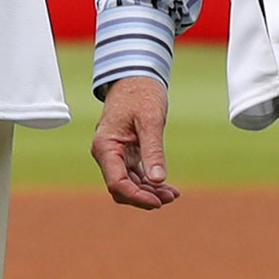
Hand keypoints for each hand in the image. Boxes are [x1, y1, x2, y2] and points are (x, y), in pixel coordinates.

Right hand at [91, 76, 178, 208]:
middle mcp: (106, 153)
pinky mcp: (125, 153)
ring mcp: (115, 154)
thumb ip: (153, 150)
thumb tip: (158, 180)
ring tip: (173, 194)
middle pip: (121, 188)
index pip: (117, 183)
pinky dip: (149, 183)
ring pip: (129, 184)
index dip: (137, 197)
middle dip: (145, 197)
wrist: (136, 76)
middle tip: (171, 197)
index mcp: (105, 146)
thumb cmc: (140, 93)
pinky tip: (167, 186)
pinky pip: (134, 175)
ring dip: (149, 192)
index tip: (159, 201)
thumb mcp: (150, 121)